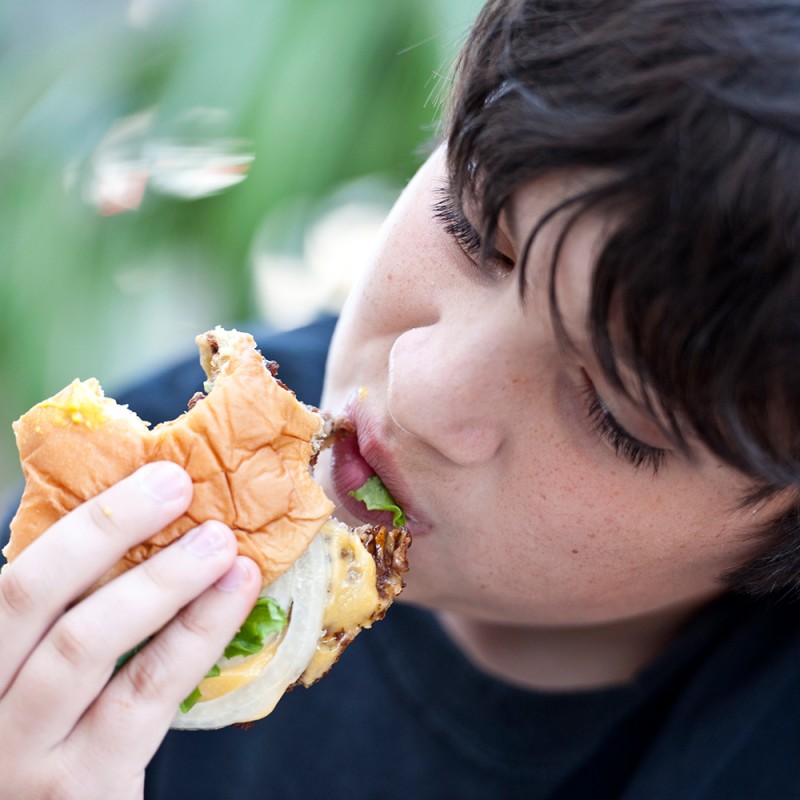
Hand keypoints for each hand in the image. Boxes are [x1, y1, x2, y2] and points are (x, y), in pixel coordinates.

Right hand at [0, 462, 261, 799]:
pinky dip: (198, 633)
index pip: (15, 578)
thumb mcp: (44, 677)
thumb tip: (152, 526)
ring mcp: (19, 751)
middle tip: (175, 485)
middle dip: (105, 527)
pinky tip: (235, 592)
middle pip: (27, 594)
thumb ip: (75, 613)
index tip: (145, 476)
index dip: (81, 520)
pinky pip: (146, 692)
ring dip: (162, 580)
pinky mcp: (80, 786)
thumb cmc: (62, 744)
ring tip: (219, 542)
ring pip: (86, 643)